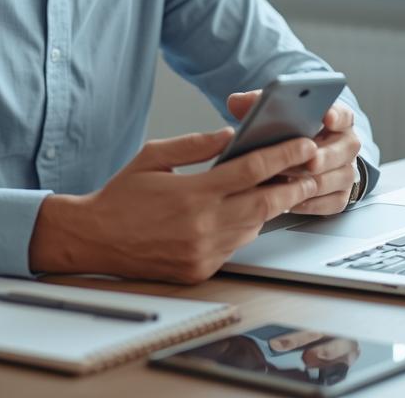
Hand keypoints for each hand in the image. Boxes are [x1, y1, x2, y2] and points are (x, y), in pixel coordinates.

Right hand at [28, 128, 320, 283]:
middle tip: (311, 171)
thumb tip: (230, 134)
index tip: (303, 144)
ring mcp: (203, 251)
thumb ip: (195, 144)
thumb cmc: (120, 196)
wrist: (93, 239)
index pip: (252, 170)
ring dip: (270, 208)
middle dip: (293, 185)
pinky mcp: (199, 269)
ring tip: (284, 189)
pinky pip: (235, 246)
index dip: (283, 155)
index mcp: (192, 193)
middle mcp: (202, 225)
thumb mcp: (153, 156)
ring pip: (253, 227)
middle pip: (265, 203)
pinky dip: (245, 228)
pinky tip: (247, 214)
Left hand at [226, 90, 361, 215]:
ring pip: (341, 176)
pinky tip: (293, 202)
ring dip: (316, 181)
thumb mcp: (274, 116)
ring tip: (292, 182)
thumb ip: (258, 105)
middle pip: (346, 148)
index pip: (344, 114)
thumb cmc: (286, 135)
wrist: (296, 160)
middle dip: (326, 156)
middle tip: (309, 161)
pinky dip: (314, 203)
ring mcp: (345, 170)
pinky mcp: (340, 194)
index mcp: (335, 120)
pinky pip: (334, 201)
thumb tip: (235, 102)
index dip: (337, 115)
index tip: (326, 117)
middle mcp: (345, 144)